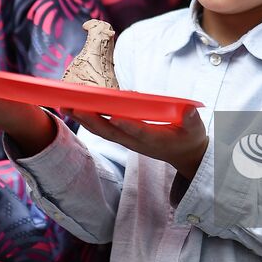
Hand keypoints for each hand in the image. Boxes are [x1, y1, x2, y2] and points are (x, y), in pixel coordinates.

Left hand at [70, 107, 208, 179]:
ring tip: (66, 106)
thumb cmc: (190, 137)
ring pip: (104, 132)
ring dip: (85, 120)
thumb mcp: (196, 129)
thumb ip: (191, 120)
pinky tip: (76, 110)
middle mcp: (137, 143)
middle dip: (92, 120)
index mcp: (156, 140)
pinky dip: (89, 120)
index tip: (114, 117)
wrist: (184, 155)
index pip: (140, 133)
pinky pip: (104, 129)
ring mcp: (129, 142)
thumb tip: (190, 109)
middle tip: (74, 107)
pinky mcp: (124, 138)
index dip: (128, 126)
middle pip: (112, 132)